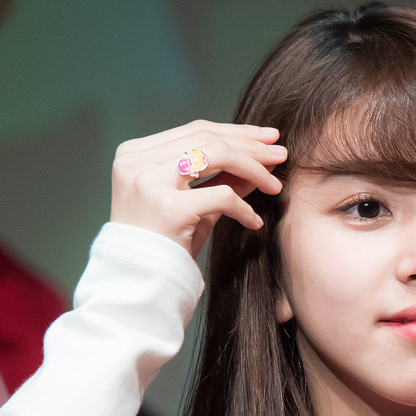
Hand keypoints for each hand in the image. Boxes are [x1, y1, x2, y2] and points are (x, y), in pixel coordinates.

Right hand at [110, 120, 286, 258]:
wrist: (138, 284)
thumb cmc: (163, 247)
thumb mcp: (191, 206)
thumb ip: (220, 180)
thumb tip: (260, 160)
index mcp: (134, 154)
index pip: (195, 131)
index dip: (235, 132)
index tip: (267, 137)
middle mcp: (137, 162)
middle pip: (207, 138)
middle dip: (250, 145)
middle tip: (281, 154)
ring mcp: (150, 183)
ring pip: (216, 156)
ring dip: (253, 169)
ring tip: (275, 186)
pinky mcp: (168, 208)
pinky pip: (221, 196)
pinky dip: (244, 208)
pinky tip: (255, 222)